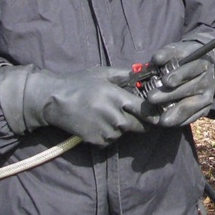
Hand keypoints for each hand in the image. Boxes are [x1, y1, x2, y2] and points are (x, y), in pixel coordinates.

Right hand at [0, 65, 148, 145]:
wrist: (54, 101)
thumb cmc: (79, 83)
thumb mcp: (102, 74)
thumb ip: (124, 75)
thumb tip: (143, 74)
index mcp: (117, 97)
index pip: (145, 110)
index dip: (154, 113)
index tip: (160, 114)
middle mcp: (114, 115)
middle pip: (139, 125)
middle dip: (142, 123)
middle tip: (139, 117)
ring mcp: (105, 130)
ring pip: (123, 133)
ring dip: (122, 127)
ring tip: (109, 116)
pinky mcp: (96, 140)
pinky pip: (110, 140)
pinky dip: (109, 134)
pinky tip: (99, 123)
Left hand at [142, 38, 214, 127]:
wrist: (209, 68)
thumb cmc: (188, 58)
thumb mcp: (180, 50)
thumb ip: (167, 53)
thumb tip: (156, 59)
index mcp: (202, 64)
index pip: (191, 70)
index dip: (178, 75)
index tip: (165, 80)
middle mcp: (207, 82)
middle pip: (187, 90)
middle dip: (168, 95)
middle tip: (151, 98)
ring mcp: (207, 98)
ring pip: (190, 107)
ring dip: (174, 114)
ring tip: (160, 120)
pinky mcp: (204, 109)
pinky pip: (191, 118)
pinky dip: (178, 121)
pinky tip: (165, 122)